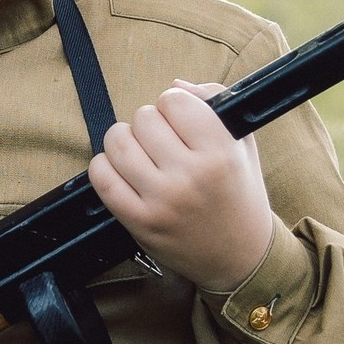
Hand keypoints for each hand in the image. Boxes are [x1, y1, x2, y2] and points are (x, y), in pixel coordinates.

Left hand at [88, 80, 272, 292]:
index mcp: (220, 153)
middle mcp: (189, 176)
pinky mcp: (138, 222)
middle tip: (162, 141)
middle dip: (151, 123)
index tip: (181, 120)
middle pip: (143, 118)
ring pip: (117, 142)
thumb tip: (174, 85)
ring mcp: (161, 201)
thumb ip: (214, 103)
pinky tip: (120, 169)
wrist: (240, 258)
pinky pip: (101, 178)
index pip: (174, 101)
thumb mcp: (241, 144)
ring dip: (124, 140)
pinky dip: (104, 166)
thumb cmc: (239, 193)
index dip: (174, 105)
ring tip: (140, 152)